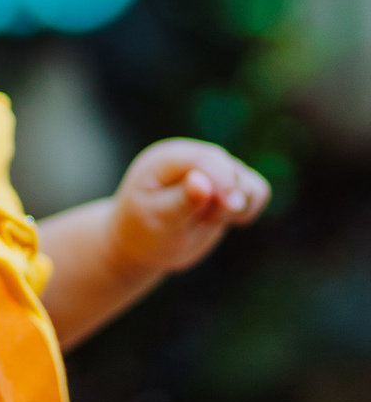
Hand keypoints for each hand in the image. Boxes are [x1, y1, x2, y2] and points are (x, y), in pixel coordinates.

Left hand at [109, 138, 270, 276]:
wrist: (143, 243)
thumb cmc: (144, 231)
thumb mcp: (158, 219)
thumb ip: (181, 201)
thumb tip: (200, 180)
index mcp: (169, 158)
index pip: (205, 159)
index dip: (223, 180)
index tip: (231, 207)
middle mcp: (193, 157)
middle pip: (230, 171)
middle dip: (226, 202)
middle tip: (201, 223)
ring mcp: (214, 170)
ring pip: (249, 182)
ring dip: (238, 207)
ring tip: (206, 221)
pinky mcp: (229, 186)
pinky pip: (257, 191)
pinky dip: (250, 208)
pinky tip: (227, 220)